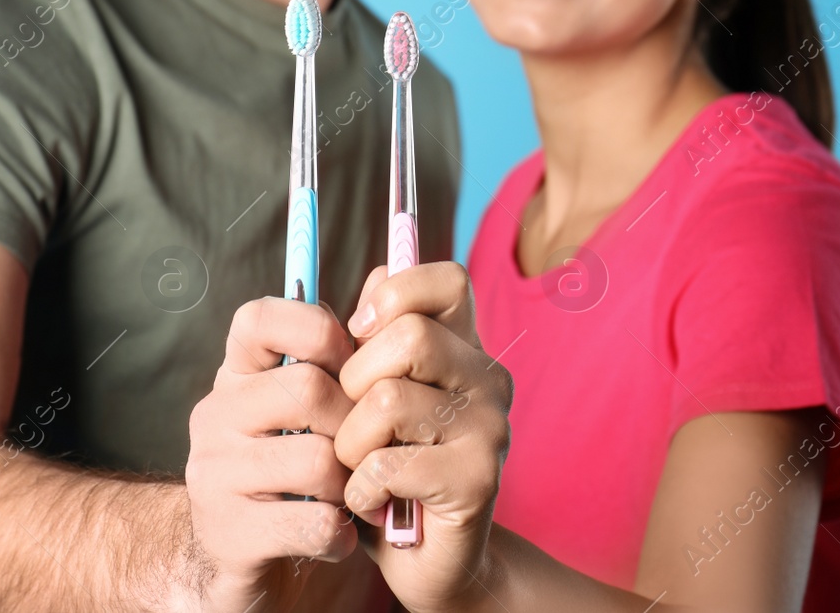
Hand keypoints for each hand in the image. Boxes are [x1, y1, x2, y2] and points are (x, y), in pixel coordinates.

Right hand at [186, 296, 360, 612]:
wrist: (237, 564)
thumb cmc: (289, 473)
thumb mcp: (305, 408)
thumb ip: (340, 348)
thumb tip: (385, 273)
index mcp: (235, 375)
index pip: (259, 317)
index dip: (317, 329)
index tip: (348, 362)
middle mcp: (214, 415)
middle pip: (308, 388)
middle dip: (355, 422)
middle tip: (367, 448)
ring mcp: (214, 474)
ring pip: (316, 459)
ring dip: (350, 483)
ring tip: (353, 495)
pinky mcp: (228, 534)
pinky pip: (311, 522)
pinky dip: (339, 533)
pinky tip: (338, 536)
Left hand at [335, 262, 512, 612]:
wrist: (426, 562)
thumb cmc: (390, 468)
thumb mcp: (372, 395)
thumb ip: (374, 337)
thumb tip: (375, 277)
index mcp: (464, 347)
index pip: (447, 279)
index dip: (397, 292)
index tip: (361, 330)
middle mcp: (488, 379)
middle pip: (408, 336)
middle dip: (354, 380)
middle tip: (354, 420)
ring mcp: (490, 429)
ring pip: (387, 401)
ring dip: (350, 445)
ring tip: (361, 469)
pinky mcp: (478, 480)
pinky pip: (386, 464)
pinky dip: (360, 490)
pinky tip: (372, 504)